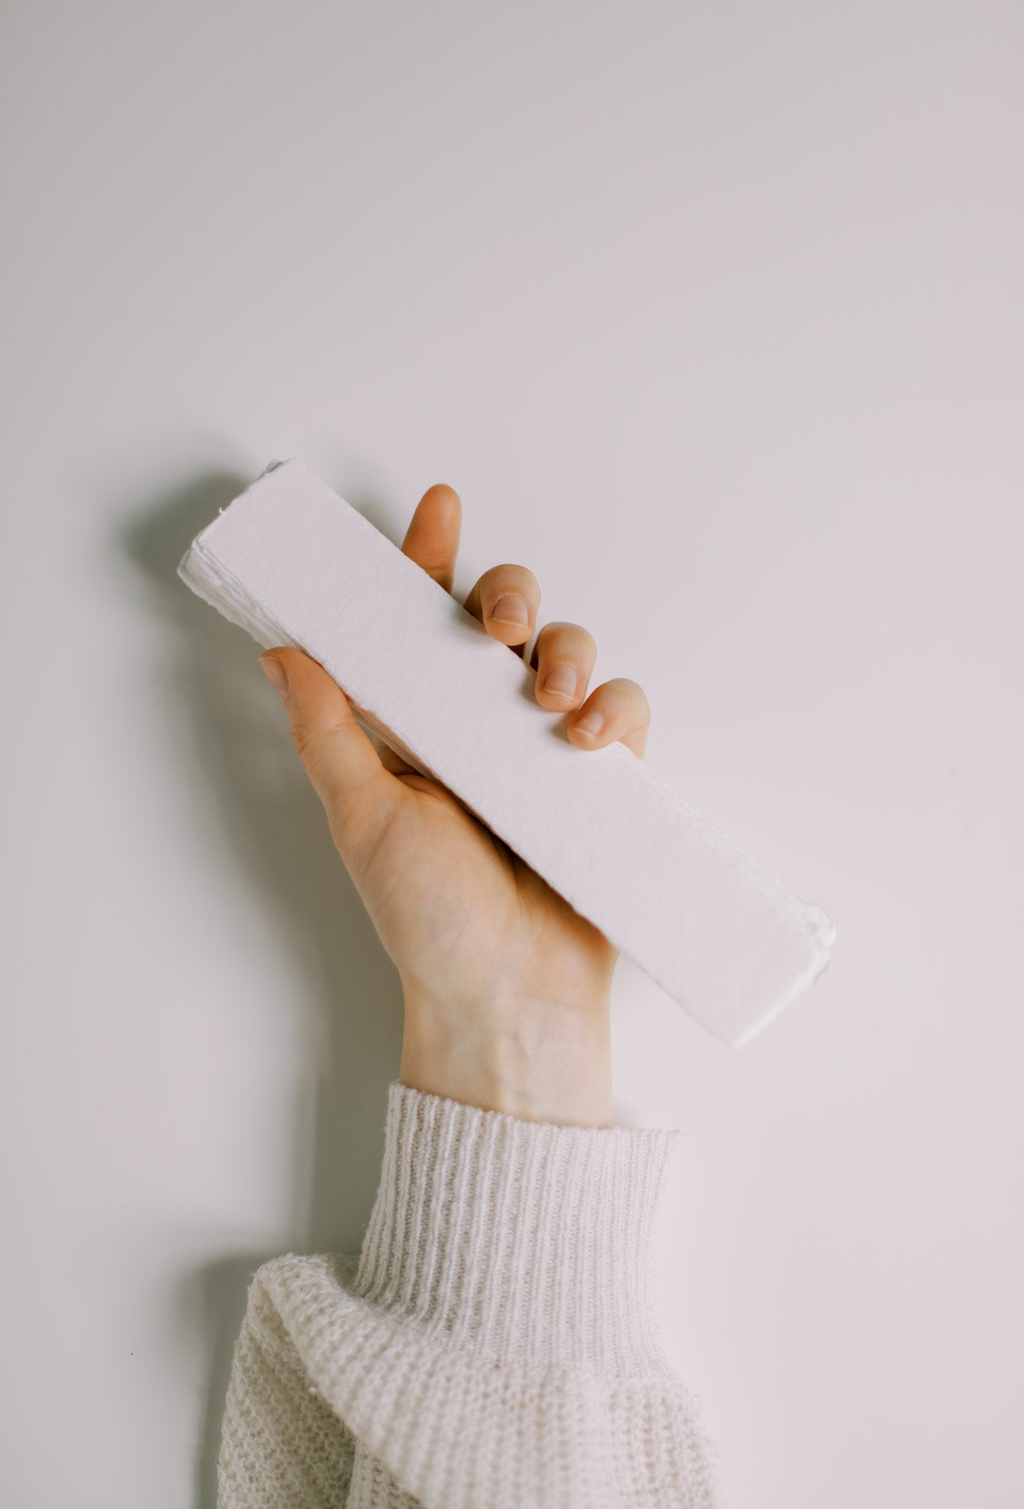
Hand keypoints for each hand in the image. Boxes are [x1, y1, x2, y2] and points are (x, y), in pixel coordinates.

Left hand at [257, 485, 650, 1125]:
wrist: (508, 1000)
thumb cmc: (426, 920)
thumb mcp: (363, 819)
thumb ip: (328, 732)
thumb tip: (283, 650)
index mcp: (415, 729)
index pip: (417, 626)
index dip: (426, 563)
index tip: (438, 510)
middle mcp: (479, 729)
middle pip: (502, 623)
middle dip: (508, 596)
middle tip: (499, 623)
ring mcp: (544, 753)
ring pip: (569, 654)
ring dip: (568, 652)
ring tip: (554, 701)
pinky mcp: (603, 783)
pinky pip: (622, 714)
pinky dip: (615, 709)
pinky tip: (590, 742)